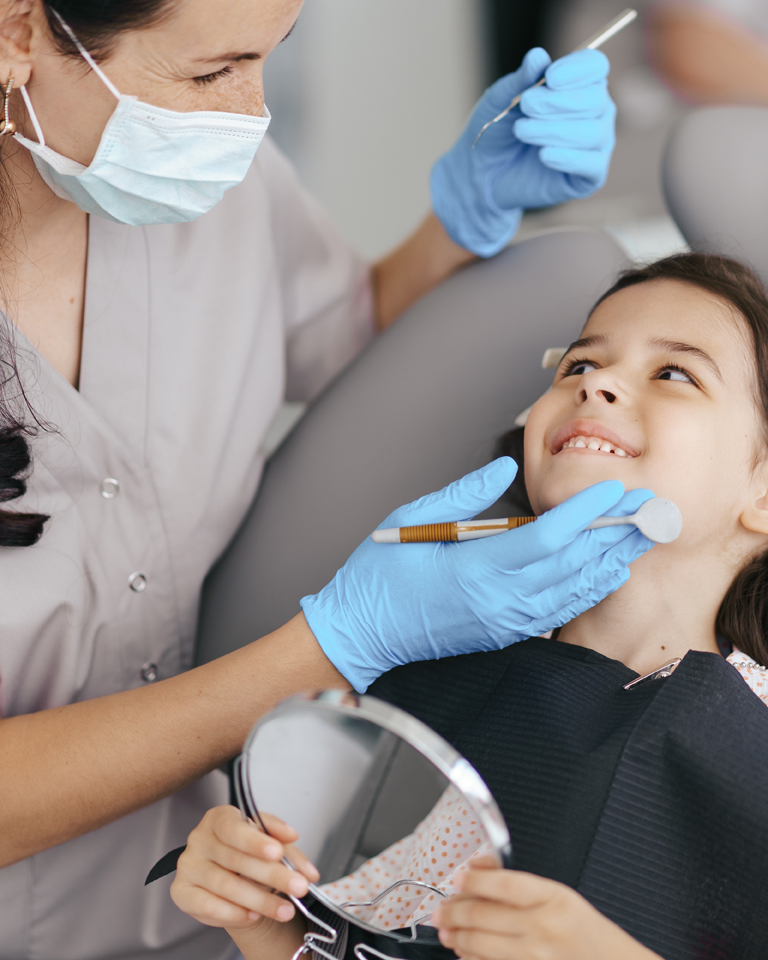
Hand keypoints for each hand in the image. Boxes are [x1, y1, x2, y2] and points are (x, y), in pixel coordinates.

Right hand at [170, 805, 318, 929]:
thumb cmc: (249, 852)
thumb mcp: (271, 841)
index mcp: (219, 818)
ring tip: (284, 908)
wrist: (233, 877)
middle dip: (272, 875)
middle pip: (234, 859)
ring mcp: (188, 865)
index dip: (254, 841)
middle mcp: (199, 839)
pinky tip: (254, 915)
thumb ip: (285, 843)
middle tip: (298, 886)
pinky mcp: (182, 892)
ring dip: (260, 900)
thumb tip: (295, 843)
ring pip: (225, 885)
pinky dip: (233, 913)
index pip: (233, 827)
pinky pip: (207, 906)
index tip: (277, 852)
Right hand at [301, 457, 653, 691]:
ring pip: (573, 591)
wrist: (359, 634)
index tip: (612, 487)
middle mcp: (497, 600)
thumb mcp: (411, 520)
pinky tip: (604, 571)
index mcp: (474, 569)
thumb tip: (501, 470)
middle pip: (573, 564)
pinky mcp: (502, 633)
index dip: (584, 510)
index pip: (547, 537)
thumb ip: (463, 495)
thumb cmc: (378, 578)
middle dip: (614, 532)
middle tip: (648, 507)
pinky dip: (586, 588)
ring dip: (610, 561)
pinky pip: (557, 611)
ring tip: (638, 535)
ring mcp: (503, 622)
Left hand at [431, 47, 615, 256]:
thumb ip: (521, 79)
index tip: (550, 77)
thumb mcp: (501, 100)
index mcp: (580, 85)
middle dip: (557, 102)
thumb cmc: (498, 131)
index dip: (577, 70)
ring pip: (592, 132)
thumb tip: (537, 55)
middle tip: (526, 106)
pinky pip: (590, 164)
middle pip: (595, 99)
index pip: (595, 67)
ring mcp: (596, 145)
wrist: (484, 174)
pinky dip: (567, 157)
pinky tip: (543, 155)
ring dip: (554, 130)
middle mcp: (596, 112)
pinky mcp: (589, 177)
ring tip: (522, 131)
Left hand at [432, 858, 659, 958]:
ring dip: (456, 936)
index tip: (458, 879)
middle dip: (453, 911)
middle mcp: (543, 927)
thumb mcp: (563, 896)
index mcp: (553, 898)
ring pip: (480, 943)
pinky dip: (472, 959)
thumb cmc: (591, 935)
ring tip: (445, 931)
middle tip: (440, 910)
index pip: (501, 884)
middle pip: (482, 914)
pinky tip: (464, 954)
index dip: (473, 880)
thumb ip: (520, 883)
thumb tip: (479, 869)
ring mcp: (535, 956)